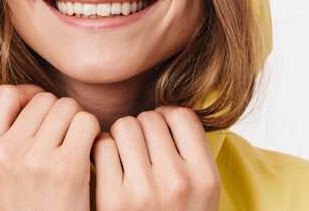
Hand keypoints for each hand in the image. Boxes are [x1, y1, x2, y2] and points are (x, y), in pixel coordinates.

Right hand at [0, 84, 100, 210]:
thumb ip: (4, 140)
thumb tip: (30, 99)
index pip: (6, 94)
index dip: (28, 95)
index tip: (42, 111)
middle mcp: (5, 151)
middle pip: (43, 99)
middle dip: (58, 113)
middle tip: (66, 137)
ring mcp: (34, 158)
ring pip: (67, 107)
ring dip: (77, 122)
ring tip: (78, 146)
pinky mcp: (66, 168)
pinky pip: (86, 123)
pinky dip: (93, 133)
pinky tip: (90, 153)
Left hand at [93, 106, 219, 210]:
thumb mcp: (201, 191)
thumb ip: (190, 154)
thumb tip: (166, 109)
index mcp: (205, 178)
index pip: (181, 115)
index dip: (166, 119)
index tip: (160, 134)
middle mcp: (178, 182)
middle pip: (149, 118)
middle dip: (141, 129)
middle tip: (139, 149)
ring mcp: (144, 191)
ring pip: (124, 126)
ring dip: (120, 137)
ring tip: (124, 156)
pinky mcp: (112, 198)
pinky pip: (102, 146)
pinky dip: (102, 152)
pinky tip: (109, 168)